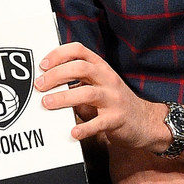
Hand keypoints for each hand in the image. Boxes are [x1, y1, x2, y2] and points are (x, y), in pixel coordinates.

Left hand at [36, 42, 166, 149]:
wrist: (144, 122)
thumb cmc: (113, 103)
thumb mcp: (97, 85)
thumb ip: (76, 82)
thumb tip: (45, 83)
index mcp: (101, 68)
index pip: (79, 50)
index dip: (59, 54)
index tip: (42, 65)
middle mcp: (108, 79)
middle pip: (81, 68)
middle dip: (56, 75)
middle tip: (39, 86)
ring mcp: (114, 99)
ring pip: (88, 93)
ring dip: (64, 98)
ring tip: (47, 104)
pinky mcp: (117, 119)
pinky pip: (99, 123)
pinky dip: (84, 128)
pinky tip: (72, 132)